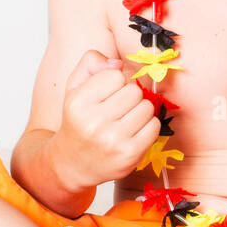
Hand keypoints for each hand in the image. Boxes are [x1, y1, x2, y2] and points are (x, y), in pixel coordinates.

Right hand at [47, 49, 158, 190]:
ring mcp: (113, 140)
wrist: (71, 163)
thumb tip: (117, 63)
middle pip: (134, 91)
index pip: (116, 75)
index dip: (115, 82)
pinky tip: (132, 132)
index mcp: (78, 103)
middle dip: (129, 96)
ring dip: (140, 111)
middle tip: (117, 109)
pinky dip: (147, 127)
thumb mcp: (74, 87)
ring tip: (124, 120)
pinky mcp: (130, 154)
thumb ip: (91, 64)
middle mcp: (94, 122)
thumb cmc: (78, 121)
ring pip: (147, 107)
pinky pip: (154, 126)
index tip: (107, 94)